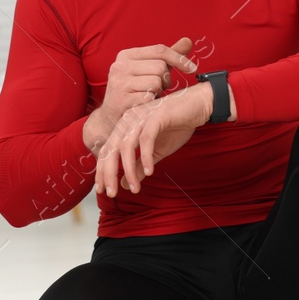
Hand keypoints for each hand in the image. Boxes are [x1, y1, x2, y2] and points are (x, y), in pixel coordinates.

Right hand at [83, 37, 196, 152]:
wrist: (111, 118)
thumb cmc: (135, 92)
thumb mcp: (149, 71)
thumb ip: (168, 57)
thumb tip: (188, 40)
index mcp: (126, 55)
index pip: (159, 50)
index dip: (179, 58)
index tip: (192, 68)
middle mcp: (120, 66)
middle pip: (160, 67)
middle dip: (165, 79)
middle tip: (158, 88)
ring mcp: (119, 83)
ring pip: (156, 82)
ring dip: (158, 92)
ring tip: (149, 95)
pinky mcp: (122, 100)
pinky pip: (150, 97)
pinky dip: (152, 102)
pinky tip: (145, 104)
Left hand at [96, 82, 214, 196]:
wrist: (197, 106)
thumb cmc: (175, 126)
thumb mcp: (154, 152)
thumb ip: (137, 166)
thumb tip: (124, 185)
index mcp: (125, 127)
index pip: (107, 151)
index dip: (102, 171)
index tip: (101, 190)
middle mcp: (128, 120)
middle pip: (111, 149)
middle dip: (109, 173)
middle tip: (111, 193)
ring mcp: (141, 116)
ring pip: (126, 145)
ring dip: (128, 169)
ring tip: (134, 188)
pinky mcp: (156, 116)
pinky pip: (146, 139)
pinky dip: (146, 156)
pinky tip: (149, 172)